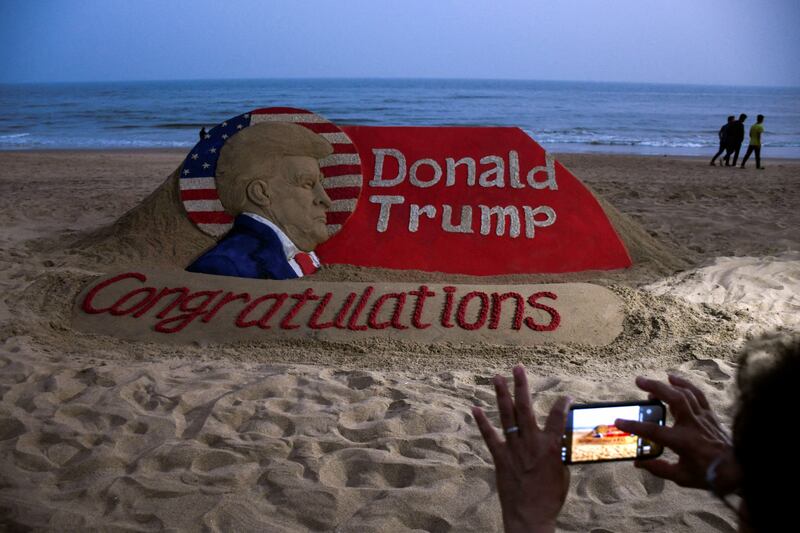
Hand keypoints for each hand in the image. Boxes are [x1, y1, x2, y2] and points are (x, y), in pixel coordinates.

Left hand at [472, 365, 571, 532]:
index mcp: (551, 446)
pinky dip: (482, 422)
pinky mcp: (500, 457)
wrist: (530, 516)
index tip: (565, 396)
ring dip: (501, 395)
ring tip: (496, 377)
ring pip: (507, 416)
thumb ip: (560, 453)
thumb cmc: (550, 497)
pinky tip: (475, 408)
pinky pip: (489, 436)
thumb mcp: (563, 473)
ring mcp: (514, 448)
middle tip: (518, 368)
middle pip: (526, 407)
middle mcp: (531, 443)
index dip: (563, 404)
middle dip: (522, 385)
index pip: (559, 417)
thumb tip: (560, 440)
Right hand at [615, 374, 740, 494]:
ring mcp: (703, 418)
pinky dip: (686, 384)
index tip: (618, 421)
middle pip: (673, 399)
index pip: (654, 431)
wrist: (737, 471)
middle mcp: (693, 425)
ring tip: (650, 381)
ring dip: (666, 384)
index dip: (634, 426)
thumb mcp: (681, 477)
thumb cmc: (709, 476)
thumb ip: (659, 468)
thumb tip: (639, 463)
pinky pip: (698, 395)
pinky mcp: (710, 415)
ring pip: (685, 394)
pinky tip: (674, 379)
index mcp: (683, 442)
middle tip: (638, 381)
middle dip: (655, 387)